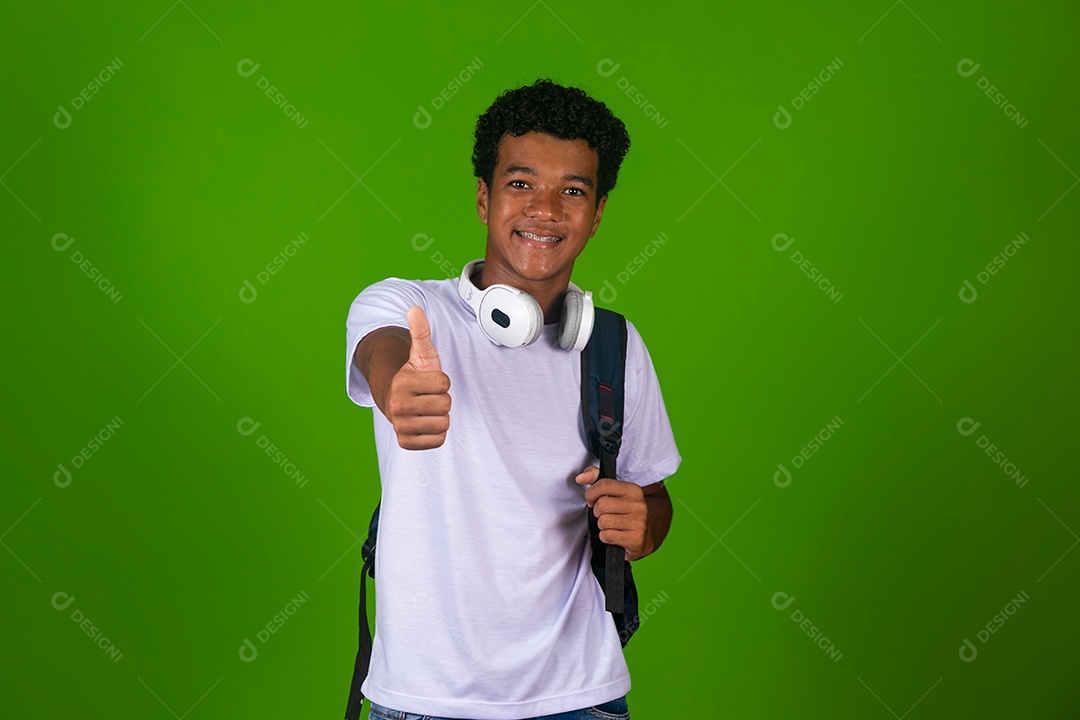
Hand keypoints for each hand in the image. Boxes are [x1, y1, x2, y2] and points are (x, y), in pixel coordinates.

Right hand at [386, 306, 450, 449]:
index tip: (428, 381)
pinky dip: (436, 434)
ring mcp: (400, 426)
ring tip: (426, 410)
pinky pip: (438, 440)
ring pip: (443, 424)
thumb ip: (420, 332)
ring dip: (440, 417)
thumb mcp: (421, 353)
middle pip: (445, 405)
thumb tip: (414, 308)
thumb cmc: (415, 376)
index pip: (444, 384)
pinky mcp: (406, 443)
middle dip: (441, 400)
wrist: (398, 402)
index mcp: (401, 382)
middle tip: (427, 397)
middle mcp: (396, 406)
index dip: (442, 381)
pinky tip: (425, 424)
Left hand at [575, 465, 650, 560]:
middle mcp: (638, 505)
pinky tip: (613, 534)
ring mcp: (638, 523)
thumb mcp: (613, 491)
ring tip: (609, 525)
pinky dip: (605, 537)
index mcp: (633, 490)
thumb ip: (595, 478)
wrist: (644, 535)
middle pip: (602, 505)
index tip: (591, 500)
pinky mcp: (635, 539)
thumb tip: (580, 478)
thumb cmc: (623, 511)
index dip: (591, 494)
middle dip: (597, 512)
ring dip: (601, 525)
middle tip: (603, 514)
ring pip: (603, 522)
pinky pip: (607, 536)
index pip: (604, 485)